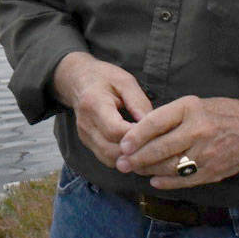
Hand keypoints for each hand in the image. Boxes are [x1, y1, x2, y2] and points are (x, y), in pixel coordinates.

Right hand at [52, 52, 152, 168]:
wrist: (78, 81)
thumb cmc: (104, 78)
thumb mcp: (125, 81)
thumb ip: (139, 102)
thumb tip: (154, 126)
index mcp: (94, 103)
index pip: (116, 130)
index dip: (138, 137)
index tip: (157, 133)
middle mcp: (86, 124)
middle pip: (113, 150)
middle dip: (138, 152)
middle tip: (159, 147)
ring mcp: (85, 136)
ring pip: (111, 159)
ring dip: (132, 160)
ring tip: (151, 152)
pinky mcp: (88, 143)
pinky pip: (108, 159)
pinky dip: (124, 160)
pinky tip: (139, 152)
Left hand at [115, 96, 238, 188]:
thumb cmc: (218, 113)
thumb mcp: (191, 103)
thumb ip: (168, 116)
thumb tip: (139, 131)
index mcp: (189, 109)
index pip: (155, 123)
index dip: (136, 136)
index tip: (122, 145)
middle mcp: (197, 131)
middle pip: (160, 148)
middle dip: (137, 158)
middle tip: (122, 163)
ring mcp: (206, 153)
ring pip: (170, 167)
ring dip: (149, 171)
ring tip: (135, 170)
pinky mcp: (213, 171)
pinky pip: (185, 180)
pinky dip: (167, 182)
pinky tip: (154, 180)